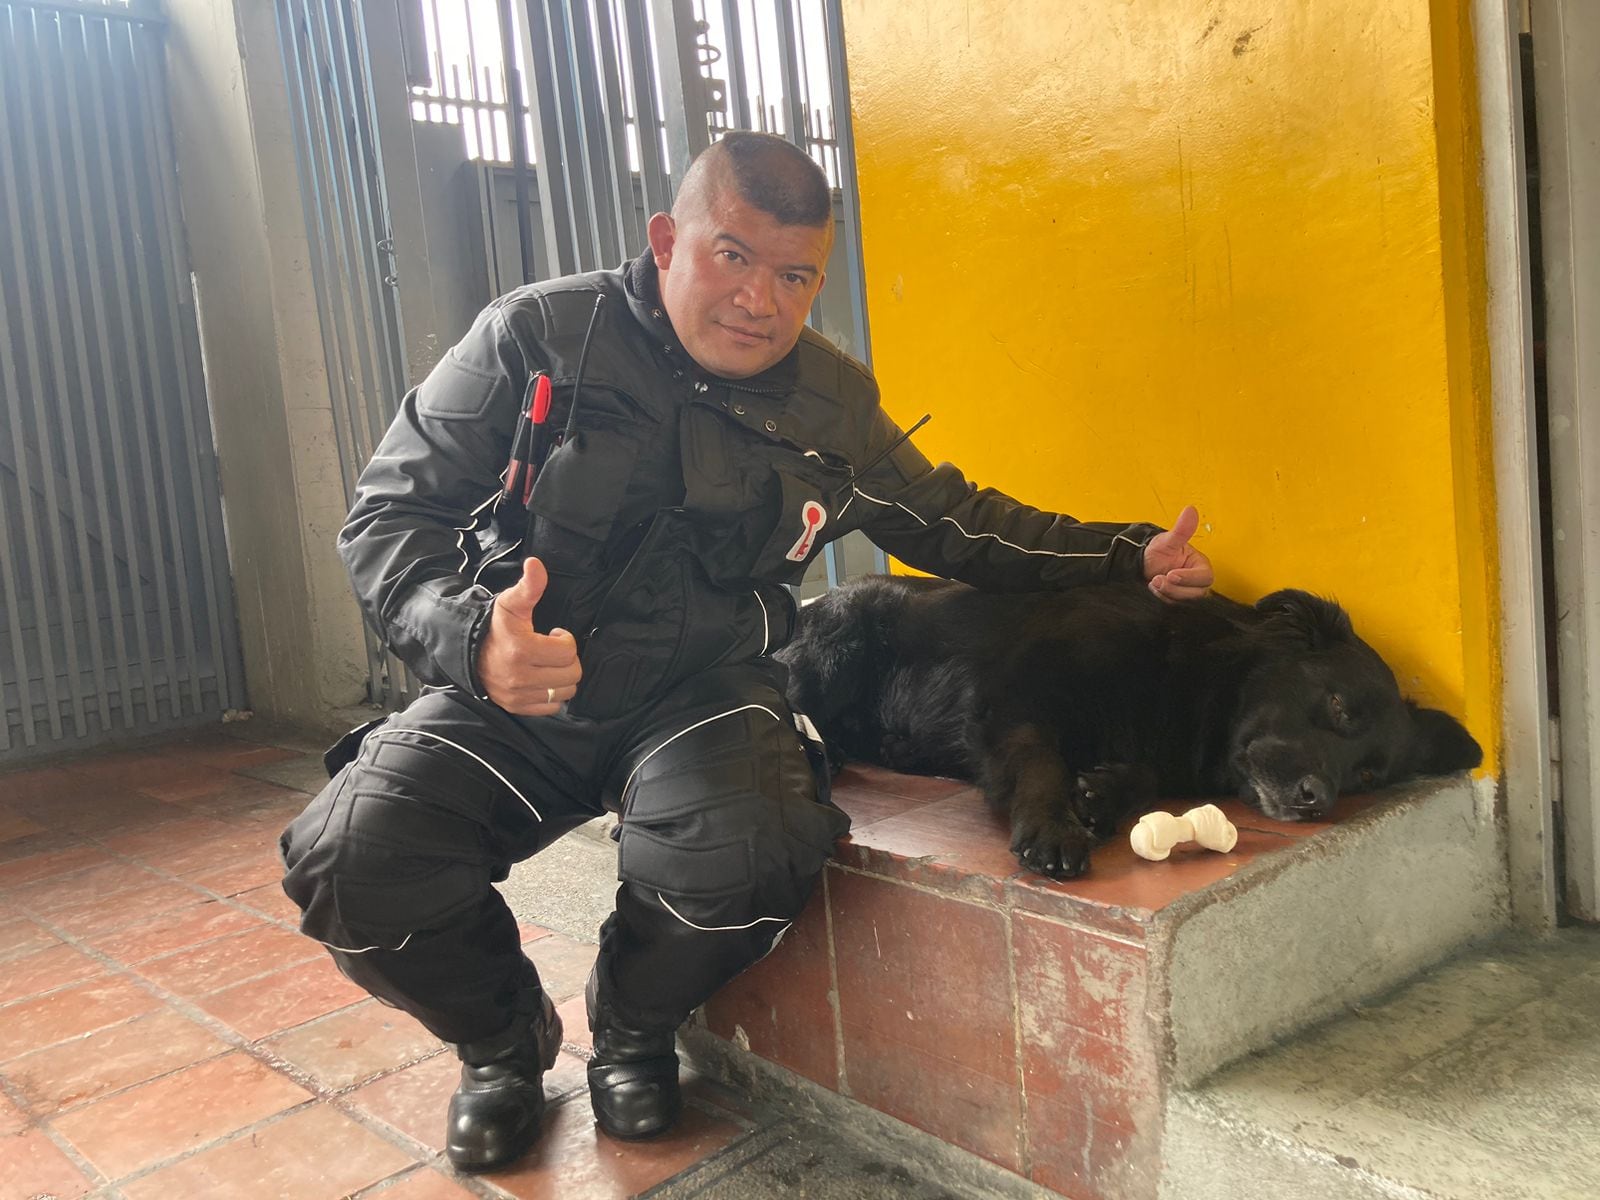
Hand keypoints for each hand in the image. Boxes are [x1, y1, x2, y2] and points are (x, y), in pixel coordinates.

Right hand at [476, 557, 581, 714]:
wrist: (467, 652)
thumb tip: (535, 564)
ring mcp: (519, 695)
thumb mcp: (511, 602)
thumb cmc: (494, 627)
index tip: (554, 634)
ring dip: (563, 677)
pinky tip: (542, 679)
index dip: (565, 639)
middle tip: (553, 650)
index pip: (567, 650)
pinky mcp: (517, 707)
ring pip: (566, 691)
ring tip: (549, 664)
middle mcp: (520, 677)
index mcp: (521, 649)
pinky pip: (552, 707)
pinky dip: (553, 694)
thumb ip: (529, 586)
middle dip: (567, 659)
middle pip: (572, 673)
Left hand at [1143, 505, 1212, 601]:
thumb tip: (1190, 510)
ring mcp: (1187, 592)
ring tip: (1153, 581)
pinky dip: (1162, 599)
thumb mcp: (1167, 541)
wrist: (1142, 565)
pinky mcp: (1177, 601)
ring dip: (1167, 594)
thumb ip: (1181, 529)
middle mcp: (1197, 581)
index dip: (1189, 578)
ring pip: (1185, 602)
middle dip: (1175, 588)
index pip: (1204, 577)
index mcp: (1200, 565)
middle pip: (1196, 593)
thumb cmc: (1157, 552)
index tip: (1171, 574)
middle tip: (1157, 579)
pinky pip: (1174, 606)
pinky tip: (1153, 589)